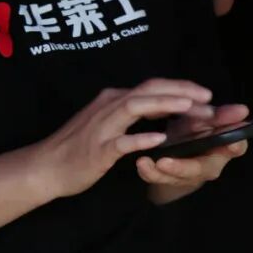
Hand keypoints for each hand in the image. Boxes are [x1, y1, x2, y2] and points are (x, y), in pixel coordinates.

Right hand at [31, 79, 214, 198]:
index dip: (181, 87)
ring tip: (189, 107)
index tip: (206, 94)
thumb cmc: (80, 146)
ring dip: (165, 104)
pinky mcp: (96, 150)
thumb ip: (134, 112)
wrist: (44, 167)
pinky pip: (120, 142)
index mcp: (115, 99)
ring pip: (136, 107)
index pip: (152, 86)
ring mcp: (102, 127)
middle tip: (209, 99)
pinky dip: (140, 138)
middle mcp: (109, 106)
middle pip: (149, 90)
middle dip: (181, 91)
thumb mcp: (109, 122)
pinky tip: (159, 140)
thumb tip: (167, 105)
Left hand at [135, 104, 249, 187]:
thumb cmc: (198, 130)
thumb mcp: (208, 120)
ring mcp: (190, 175)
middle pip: (198, 169)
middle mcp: (210, 166)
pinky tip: (141, 164)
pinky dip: (149, 173)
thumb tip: (243, 110)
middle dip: (180, 167)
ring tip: (144, 163)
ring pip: (175, 177)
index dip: (234, 146)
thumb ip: (222, 116)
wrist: (179, 147)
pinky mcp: (172, 180)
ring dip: (159, 172)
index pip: (235, 148)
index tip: (232, 143)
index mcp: (225, 148)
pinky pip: (160, 179)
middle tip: (163, 162)